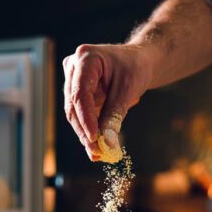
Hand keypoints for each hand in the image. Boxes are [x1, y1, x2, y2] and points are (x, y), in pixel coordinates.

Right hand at [63, 44, 151, 159]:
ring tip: (98, 153)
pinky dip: (89, 130)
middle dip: (84, 131)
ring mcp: (73, 80)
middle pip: (73, 105)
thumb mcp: (129, 89)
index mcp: (86, 58)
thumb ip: (115, 114)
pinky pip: (80, 115)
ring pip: (74, 113)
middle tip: (96, 152)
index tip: (94, 138)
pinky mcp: (77, 93)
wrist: (139, 61)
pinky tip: (97, 146)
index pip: (80, 93)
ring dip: (85, 134)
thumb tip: (107, 142)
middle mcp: (74, 68)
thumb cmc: (135, 68)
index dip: (86, 118)